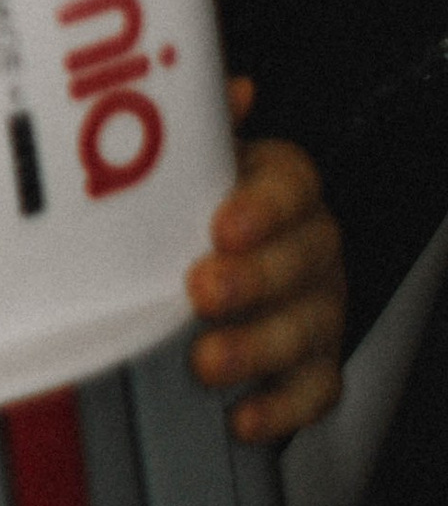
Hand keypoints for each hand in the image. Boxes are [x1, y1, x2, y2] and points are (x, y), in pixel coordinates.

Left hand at [186, 81, 344, 443]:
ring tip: (206, 360)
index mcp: (281, 188)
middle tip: (202, 291)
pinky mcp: (312, 364)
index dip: (264, 206)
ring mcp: (317, 306)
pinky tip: (242, 416)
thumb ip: (197, 120)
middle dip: (255, 278)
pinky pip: (314, 390)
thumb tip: (225, 89)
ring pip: (309, 326)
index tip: (224, 223)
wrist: (211, 260)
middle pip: (304, 257)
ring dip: (258, 346)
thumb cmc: (195, 206)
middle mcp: (310, 244)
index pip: (293, 185)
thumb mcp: (188, 159)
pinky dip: (282, 409)